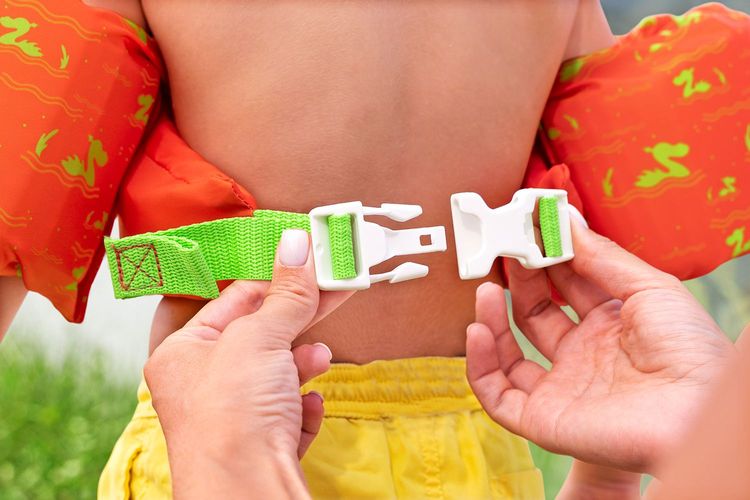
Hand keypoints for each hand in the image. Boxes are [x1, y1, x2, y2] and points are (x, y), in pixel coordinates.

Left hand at [145, 229, 352, 498]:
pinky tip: (308, 406)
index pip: (230, 301)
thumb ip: (285, 294)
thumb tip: (297, 245)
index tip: (306, 260)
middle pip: (259, 337)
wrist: (247, 495)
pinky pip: (290, 414)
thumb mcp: (259, 338)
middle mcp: (204, 387)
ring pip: (278, 376)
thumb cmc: (231, 417)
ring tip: (317, 359)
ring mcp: (234, 420)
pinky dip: (304, 406)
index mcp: (184, 354)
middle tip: (334, 287)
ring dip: (302, 364)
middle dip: (296, 318)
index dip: (270, 279)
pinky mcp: (263, 447)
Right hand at [466, 222, 733, 472]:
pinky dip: (479, 364)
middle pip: (533, 314)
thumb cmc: (690, 351)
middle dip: (516, 281)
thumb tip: (564, 217)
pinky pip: (496, 395)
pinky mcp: (543, 419)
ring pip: (507, 355)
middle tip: (500, 251)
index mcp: (609, 325)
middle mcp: (582, 356)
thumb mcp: (649, 287)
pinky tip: (478, 330)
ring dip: (492, 319)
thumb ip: (600, 255)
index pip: (563, 286)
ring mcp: (561, 388)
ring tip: (486, 289)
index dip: (544, 258)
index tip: (525, 229)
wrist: (698, 413)